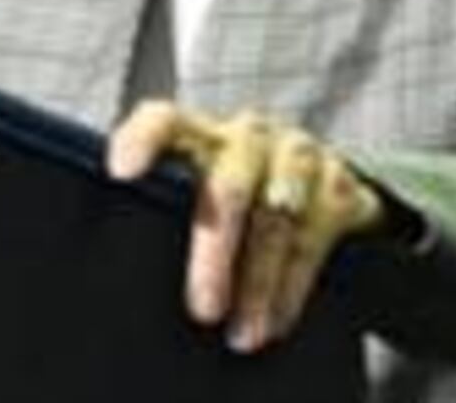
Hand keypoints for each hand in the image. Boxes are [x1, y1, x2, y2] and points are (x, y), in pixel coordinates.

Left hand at [109, 101, 387, 353]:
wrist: (322, 190)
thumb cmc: (237, 202)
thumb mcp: (198, 197)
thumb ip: (165, 213)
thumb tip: (116, 286)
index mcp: (202, 136)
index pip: (166, 120)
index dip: (144, 140)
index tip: (122, 172)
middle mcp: (249, 137)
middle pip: (229, 185)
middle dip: (215, 252)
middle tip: (203, 308)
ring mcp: (298, 155)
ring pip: (278, 217)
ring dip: (259, 284)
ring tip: (242, 335)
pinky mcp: (339, 182)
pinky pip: (314, 237)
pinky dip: (293, 287)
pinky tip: (276, 320)